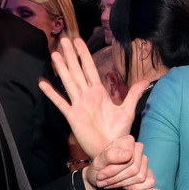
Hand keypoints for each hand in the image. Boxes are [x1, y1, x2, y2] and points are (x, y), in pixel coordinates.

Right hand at [39, 37, 149, 156]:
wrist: (111, 149)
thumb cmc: (118, 131)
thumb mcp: (127, 110)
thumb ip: (133, 94)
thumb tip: (145, 81)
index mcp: (99, 92)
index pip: (90, 68)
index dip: (84, 54)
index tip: (78, 41)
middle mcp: (87, 95)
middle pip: (77, 71)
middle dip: (71, 55)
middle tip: (64, 39)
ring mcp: (79, 105)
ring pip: (69, 82)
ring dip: (62, 68)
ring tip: (55, 54)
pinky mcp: (73, 116)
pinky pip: (61, 102)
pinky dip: (52, 93)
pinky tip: (43, 83)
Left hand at [82, 135, 154, 189]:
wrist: (100, 181)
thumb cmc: (98, 169)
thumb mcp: (98, 162)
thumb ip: (110, 155)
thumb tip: (128, 154)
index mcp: (127, 141)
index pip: (128, 159)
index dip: (114, 170)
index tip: (101, 175)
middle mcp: (138, 148)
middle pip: (134, 169)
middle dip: (117, 179)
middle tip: (104, 181)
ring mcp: (145, 161)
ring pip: (140, 177)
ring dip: (123, 184)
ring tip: (111, 183)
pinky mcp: (149, 174)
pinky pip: (148, 183)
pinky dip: (133, 188)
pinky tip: (123, 185)